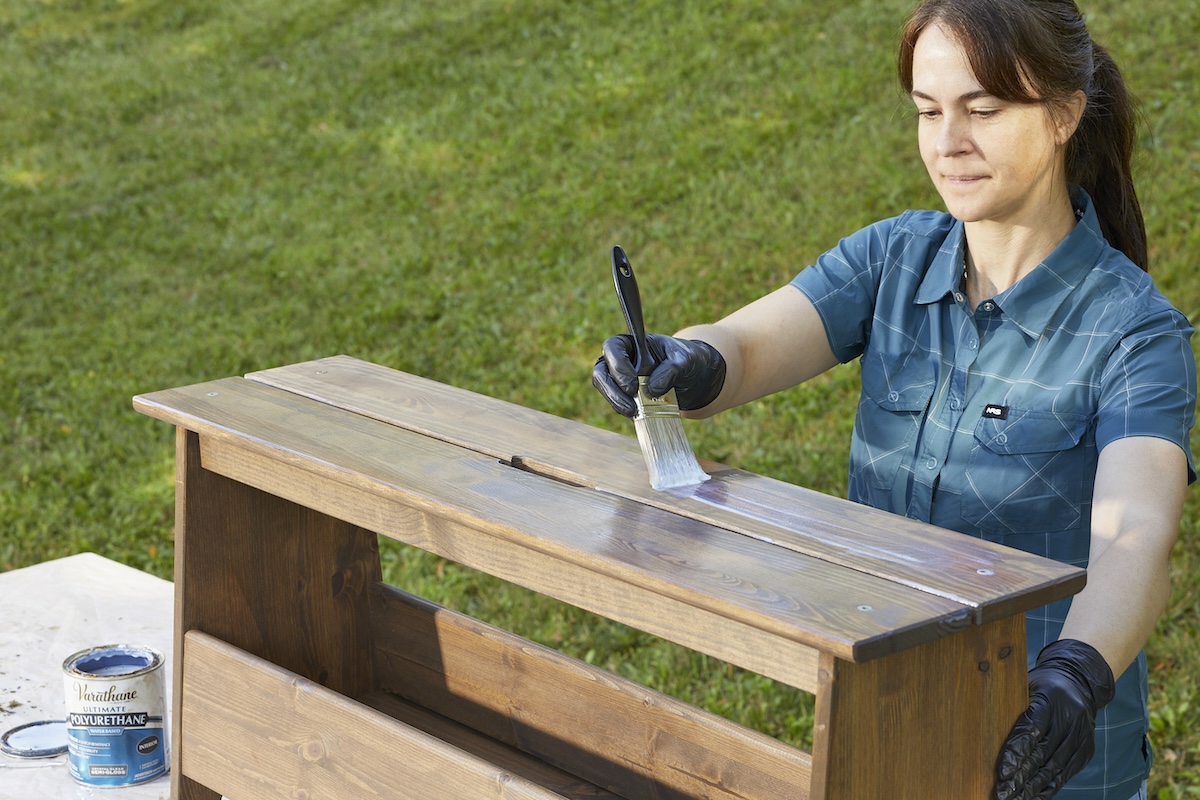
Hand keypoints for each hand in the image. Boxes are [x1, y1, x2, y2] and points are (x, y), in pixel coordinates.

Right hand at [592, 334, 726, 417]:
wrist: (694, 378)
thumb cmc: (687, 360)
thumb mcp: (685, 359)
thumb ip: (671, 369)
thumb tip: (652, 390)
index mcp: (632, 343)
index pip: (612, 348)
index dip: (618, 366)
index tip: (633, 385)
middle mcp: (621, 360)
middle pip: (602, 373)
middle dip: (613, 392)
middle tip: (631, 407)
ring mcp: (621, 379)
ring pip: (606, 391)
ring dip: (617, 404)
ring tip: (635, 414)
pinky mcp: (626, 397)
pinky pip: (618, 405)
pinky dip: (627, 412)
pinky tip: (640, 416)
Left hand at [993, 639, 1115, 799]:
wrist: (1079, 682)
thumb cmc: (1042, 685)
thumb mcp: (1026, 685)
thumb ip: (1012, 706)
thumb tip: (985, 729)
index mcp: (1050, 700)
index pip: (1031, 731)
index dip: (1016, 753)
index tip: (1002, 773)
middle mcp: (1068, 719)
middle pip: (1042, 754)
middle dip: (1021, 777)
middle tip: (1003, 793)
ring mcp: (1080, 736)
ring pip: (1054, 768)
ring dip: (1033, 787)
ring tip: (1015, 799)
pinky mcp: (1086, 750)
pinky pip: (1066, 773)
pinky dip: (1049, 788)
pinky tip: (1034, 797)